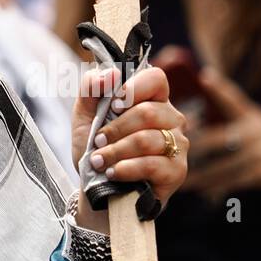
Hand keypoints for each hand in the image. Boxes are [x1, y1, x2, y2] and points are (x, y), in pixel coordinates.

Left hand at [72, 65, 188, 218]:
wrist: (98, 187)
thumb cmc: (96, 146)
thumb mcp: (84, 114)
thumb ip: (91, 87)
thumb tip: (111, 73)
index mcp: (152, 98)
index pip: (155, 78)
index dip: (133, 89)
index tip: (112, 105)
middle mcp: (170, 119)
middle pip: (148, 111)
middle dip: (115, 128)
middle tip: (98, 140)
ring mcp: (177, 145)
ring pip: (147, 139)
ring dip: (116, 151)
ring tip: (100, 160)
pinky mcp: (176, 171)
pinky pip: (152, 165)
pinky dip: (126, 168)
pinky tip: (113, 172)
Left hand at [184, 66, 260, 196]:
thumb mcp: (251, 113)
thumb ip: (227, 98)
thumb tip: (204, 75)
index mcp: (248, 116)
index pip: (229, 100)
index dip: (213, 94)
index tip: (190, 97)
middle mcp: (254, 133)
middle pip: (216, 140)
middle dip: (191, 147)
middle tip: (167, 151)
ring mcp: (259, 155)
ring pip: (221, 166)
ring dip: (199, 175)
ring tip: (179, 179)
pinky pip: (233, 183)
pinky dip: (217, 188)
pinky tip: (202, 193)